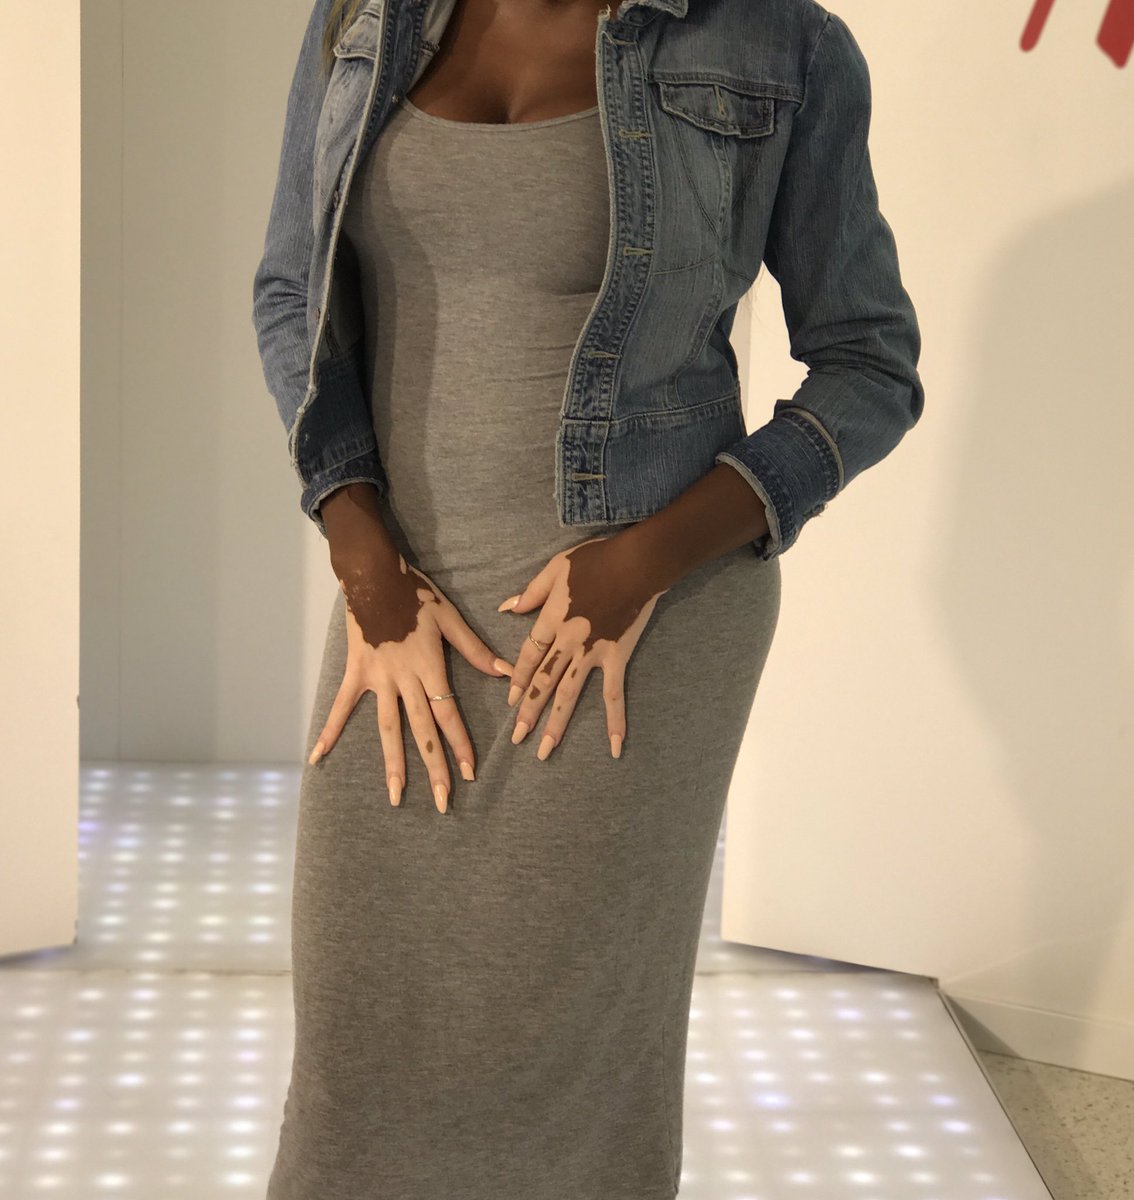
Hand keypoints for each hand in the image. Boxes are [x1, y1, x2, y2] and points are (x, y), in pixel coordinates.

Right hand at [310, 540, 513, 813]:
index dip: (460, 745)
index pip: (448, 715)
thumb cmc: (415, 594)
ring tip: (397, 797)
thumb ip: (474, 649)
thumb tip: (505, 672)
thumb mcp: (450, 618)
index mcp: (429, 668)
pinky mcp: (356, 673)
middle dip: (435, 768)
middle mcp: (404, 680)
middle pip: (422, 731)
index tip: (470, 773)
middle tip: (444, 803)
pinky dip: (330, 731)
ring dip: (394, 764)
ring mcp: (377, 679)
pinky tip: (318, 757)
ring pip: (387, 729)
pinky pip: (341, 707)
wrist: (373, 574)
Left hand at [497, 533, 668, 760]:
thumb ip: (531, 593)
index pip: (528, 656)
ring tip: (544, 751)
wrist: (638, 562)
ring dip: (555, 724)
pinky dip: (615, 720)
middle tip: (515, 739)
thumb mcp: (555, 568)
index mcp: (551, 620)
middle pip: (542, 682)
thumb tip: (506, 609)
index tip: (509, 702)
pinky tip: (615, 745)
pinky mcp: (617, 657)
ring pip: (569, 693)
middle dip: (527, 712)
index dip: (517, 679)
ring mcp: (593, 653)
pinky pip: (614, 694)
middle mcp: (567, 642)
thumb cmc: (597, 559)